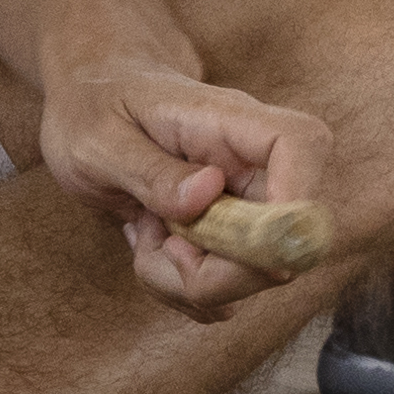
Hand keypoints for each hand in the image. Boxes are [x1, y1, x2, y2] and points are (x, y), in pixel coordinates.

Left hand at [34, 52, 332, 319]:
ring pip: (257, 271)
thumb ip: (148, 168)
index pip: (301, 144)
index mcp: (226, 120)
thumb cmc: (94, 109)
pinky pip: (229, 283)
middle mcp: (250, 160)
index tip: (246, 246)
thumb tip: (207, 193)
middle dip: (221, 272)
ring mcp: (246, 198)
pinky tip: (155, 251)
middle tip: (159, 252)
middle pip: (285, 235)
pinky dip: (187, 288)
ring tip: (145, 241)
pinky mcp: (232, 231)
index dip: (297, 201)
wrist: (92, 105)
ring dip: (194, 282)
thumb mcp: (97, 139)